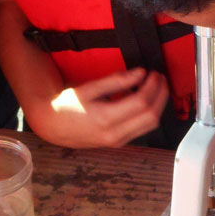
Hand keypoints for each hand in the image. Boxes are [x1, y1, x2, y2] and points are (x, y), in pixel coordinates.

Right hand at [45, 67, 168, 147]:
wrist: (53, 127)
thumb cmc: (68, 105)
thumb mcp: (89, 88)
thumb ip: (115, 81)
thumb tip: (140, 73)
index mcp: (105, 119)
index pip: (140, 102)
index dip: (152, 86)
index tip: (153, 72)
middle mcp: (114, 134)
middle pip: (151, 116)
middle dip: (161, 95)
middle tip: (160, 78)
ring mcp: (118, 141)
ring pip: (151, 125)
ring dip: (159, 104)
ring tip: (158, 87)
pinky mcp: (120, 143)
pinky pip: (143, 129)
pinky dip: (150, 113)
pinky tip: (148, 99)